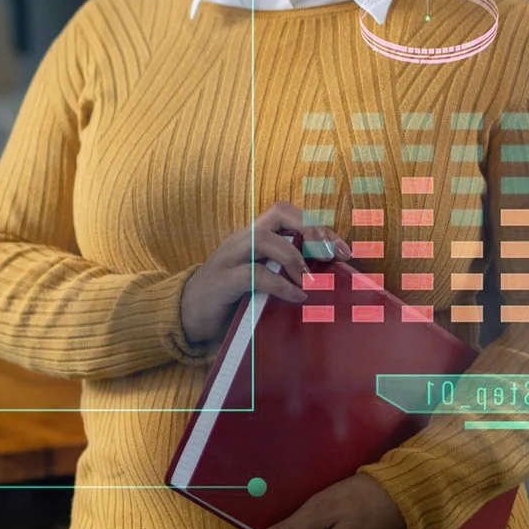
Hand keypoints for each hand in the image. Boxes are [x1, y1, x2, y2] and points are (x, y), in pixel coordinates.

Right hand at [178, 201, 349, 345]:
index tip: (343, 250)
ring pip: (265, 239)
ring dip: (295, 258)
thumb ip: (284, 274)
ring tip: (310, 282)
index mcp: (252, 237)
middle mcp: (241, 240)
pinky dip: (279, 284)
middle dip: (311, 230)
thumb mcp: (260, 281)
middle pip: (279, 214)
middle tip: (333, 255)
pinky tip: (296, 296)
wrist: (185, 314)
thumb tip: (327, 282)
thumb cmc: (230, 299)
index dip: (317, 226)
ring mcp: (229, 258)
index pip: (287, 214)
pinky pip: (253, 274)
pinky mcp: (222, 281)